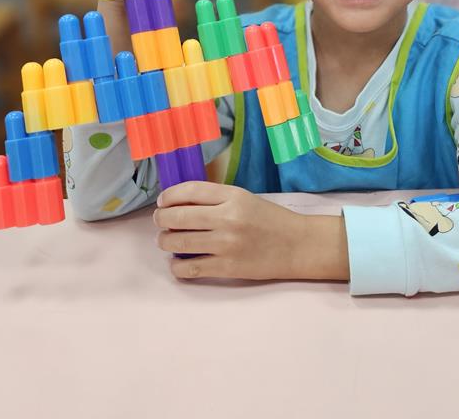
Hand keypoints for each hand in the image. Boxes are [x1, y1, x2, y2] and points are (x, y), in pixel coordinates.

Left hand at [154, 181, 348, 281]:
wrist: (297, 245)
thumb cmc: (270, 219)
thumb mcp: (245, 198)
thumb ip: (215, 199)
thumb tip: (178, 203)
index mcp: (233, 196)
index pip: (189, 191)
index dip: (169, 196)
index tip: (163, 201)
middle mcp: (227, 218)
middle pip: (178, 216)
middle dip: (161, 219)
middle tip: (160, 222)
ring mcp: (226, 244)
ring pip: (178, 242)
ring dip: (165, 241)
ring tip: (167, 241)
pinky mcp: (227, 267)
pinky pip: (190, 268)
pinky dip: (177, 266)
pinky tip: (177, 263)